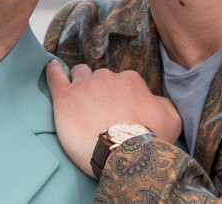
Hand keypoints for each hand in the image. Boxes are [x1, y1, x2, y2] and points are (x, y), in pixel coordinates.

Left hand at [46, 61, 181, 176]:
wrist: (125, 154)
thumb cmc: (149, 139)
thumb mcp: (170, 118)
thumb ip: (161, 102)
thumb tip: (154, 98)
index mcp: (130, 80)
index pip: (121, 81)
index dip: (118, 95)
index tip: (117, 109)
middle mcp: (107, 77)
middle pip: (99, 77)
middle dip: (99, 89)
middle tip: (99, 109)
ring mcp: (85, 85)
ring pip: (80, 74)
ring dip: (79, 82)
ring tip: (78, 97)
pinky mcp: (66, 97)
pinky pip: (55, 76)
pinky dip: (53, 71)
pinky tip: (51, 68)